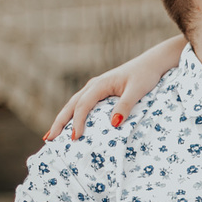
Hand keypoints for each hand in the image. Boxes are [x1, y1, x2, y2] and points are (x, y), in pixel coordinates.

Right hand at [45, 41, 180, 139]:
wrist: (151, 63)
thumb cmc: (145, 75)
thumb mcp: (137, 90)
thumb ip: (125, 106)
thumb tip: (113, 124)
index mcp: (100, 84)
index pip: (83, 105)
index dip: (77, 122)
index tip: (75, 137)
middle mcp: (93, 85)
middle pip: (71, 105)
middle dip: (59, 122)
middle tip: (49, 139)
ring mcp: (95, 88)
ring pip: (73, 104)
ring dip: (62, 119)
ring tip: (52, 135)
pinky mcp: (100, 91)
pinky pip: (82, 104)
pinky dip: (72, 115)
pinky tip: (70, 125)